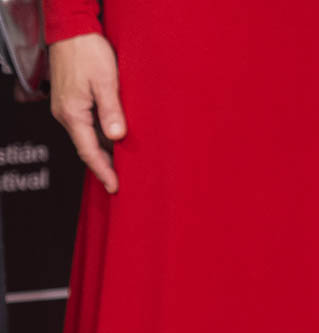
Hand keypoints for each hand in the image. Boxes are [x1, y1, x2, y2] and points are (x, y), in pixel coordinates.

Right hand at [49, 34, 125, 192]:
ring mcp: (66, 108)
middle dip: (104, 166)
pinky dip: (99, 138)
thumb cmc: (87, 50)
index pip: (88, 152)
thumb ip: (111, 109)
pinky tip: (114, 143)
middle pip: (87, 148)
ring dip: (103, 152)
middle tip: (122, 182)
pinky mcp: (71, 101)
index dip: (103, 171)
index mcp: (72, 113)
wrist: (71, 28)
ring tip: (122, 167)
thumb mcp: (105, 80)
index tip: (114, 187)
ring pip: (87, 138)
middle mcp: (65, 114)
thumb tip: (116, 136)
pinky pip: (86, 126)